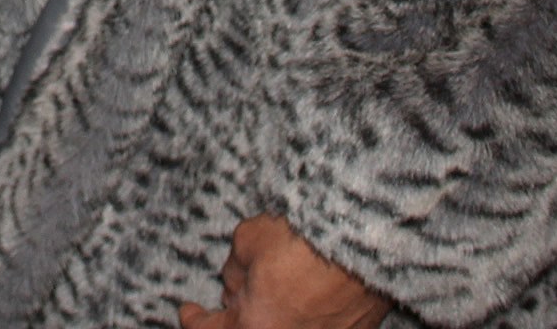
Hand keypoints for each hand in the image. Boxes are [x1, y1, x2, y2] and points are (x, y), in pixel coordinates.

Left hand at [178, 216, 390, 328]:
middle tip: (234, 292)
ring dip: (272, 310)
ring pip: (282, 326)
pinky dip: (302, 310)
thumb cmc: (307, 238)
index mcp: (254, 326)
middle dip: (236, 312)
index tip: (188, 310)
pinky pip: (314, 324)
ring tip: (277, 279)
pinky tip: (305, 286)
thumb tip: (234, 281)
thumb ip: (234, 266)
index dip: (194, 319)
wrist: (368, 236)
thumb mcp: (250, 240)